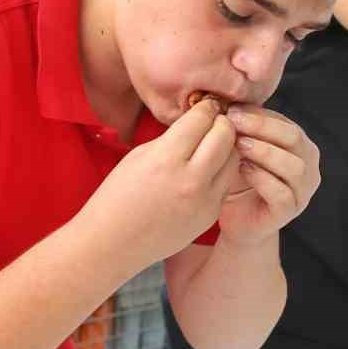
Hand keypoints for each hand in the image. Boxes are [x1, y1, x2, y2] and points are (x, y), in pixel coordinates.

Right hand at [80, 98, 238, 268]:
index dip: (205, 107)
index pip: (201, 119)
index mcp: (166, 159)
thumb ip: (172, 138)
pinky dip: (221, 171)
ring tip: (214, 143)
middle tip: (215, 120)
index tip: (205, 104)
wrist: (113, 244)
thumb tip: (198, 123)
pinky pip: (226, 183)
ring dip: (227, 146)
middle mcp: (190, 179)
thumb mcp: (139, 156)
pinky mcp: (210, 215)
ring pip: (234, 159)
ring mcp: (204, 200)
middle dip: (222, 122)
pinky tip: (208, 169)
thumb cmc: (117, 197)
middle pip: (225, 135)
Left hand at [219, 105, 321, 246]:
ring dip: (264, 152)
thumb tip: (230, 101)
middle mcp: (309, 167)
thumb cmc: (241, 181)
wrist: (239, 221)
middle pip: (294, 140)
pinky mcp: (290, 211)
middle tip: (233, 122)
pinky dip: (262, 178)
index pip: (287, 124)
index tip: (232, 108)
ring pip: (293, 166)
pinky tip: (243, 169)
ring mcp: (303, 191)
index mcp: (301, 148)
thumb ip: (245, 128)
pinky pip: (283, 193)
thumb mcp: (243, 149)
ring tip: (238, 145)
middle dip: (262, 127)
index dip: (261, 115)